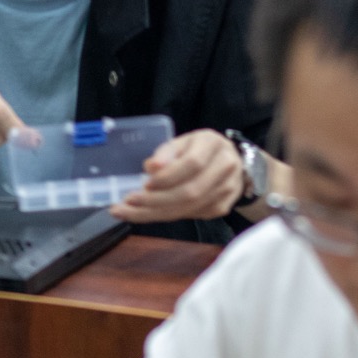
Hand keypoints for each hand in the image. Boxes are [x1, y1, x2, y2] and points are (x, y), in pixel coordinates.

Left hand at [111, 129, 245, 223]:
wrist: (231, 163)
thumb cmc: (199, 149)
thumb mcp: (182, 142)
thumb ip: (167, 152)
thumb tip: (151, 167)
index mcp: (213, 144)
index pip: (192, 164)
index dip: (168, 177)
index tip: (144, 184)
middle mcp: (225, 168)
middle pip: (190, 191)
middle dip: (155, 201)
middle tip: (127, 205)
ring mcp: (227, 190)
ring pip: (189, 208)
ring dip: (155, 213)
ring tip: (128, 212)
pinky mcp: (222, 208)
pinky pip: (190, 215)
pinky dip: (166, 215)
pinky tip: (146, 213)